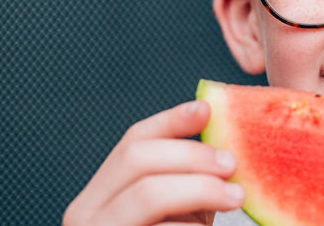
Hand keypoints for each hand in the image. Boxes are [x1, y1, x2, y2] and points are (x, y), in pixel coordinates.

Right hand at [63, 100, 244, 224]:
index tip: (208, 109)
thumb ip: (189, 181)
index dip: (172, 119)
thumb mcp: (177, 214)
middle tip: (233, 164)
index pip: (133, 140)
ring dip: (199, 189)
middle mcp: (86, 213)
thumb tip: (227, 143)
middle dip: (192, 155)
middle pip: (138, 158)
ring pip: (148, 193)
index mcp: (101, 192)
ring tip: (237, 197)